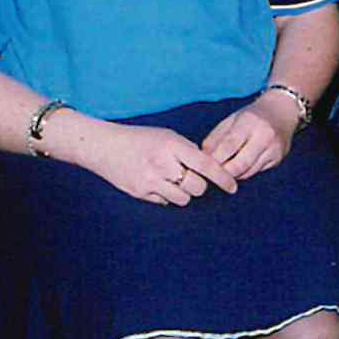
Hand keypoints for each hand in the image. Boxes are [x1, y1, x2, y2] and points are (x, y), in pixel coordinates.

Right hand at [88, 123, 238, 206]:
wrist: (104, 147)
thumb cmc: (140, 139)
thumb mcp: (166, 136)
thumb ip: (187, 151)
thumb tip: (210, 170)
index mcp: (172, 145)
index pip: (205, 165)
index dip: (223, 178)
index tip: (233, 187)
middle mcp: (162, 164)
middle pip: (197, 187)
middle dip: (200, 186)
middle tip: (194, 179)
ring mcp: (150, 180)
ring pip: (183, 199)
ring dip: (185, 193)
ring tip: (175, 181)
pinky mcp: (140, 193)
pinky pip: (165, 202)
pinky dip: (167, 196)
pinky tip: (159, 184)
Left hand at [199, 92, 301, 182]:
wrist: (283, 111)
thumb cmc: (252, 115)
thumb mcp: (231, 120)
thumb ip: (215, 138)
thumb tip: (203, 158)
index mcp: (249, 122)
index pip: (229, 145)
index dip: (215, 159)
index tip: (204, 165)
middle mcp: (264, 136)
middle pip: (239, 164)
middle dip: (223, 173)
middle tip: (212, 174)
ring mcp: (274, 149)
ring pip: (247, 172)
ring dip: (232, 175)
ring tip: (224, 171)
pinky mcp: (278, 159)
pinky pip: (256, 172)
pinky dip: (244, 173)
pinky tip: (239, 167)